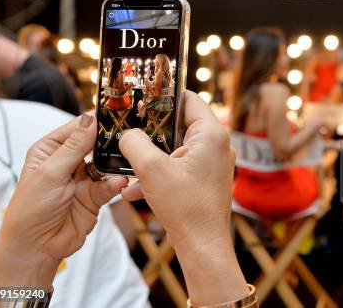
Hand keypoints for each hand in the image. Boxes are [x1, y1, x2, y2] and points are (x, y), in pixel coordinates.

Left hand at [0, 114, 127, 286]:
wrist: (37, 247)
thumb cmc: (32, 208)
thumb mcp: (51, 172)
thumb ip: (74, 146)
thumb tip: (90, 118)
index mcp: (50, 149)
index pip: (77, 127)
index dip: (95, 121)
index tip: (115, 114)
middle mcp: (68, 161)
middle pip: (95, 143)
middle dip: (110, 142)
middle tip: (128, 136)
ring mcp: (83, 178)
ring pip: (107, 163)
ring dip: (115, 163)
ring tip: (125, 160)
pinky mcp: (96, 195)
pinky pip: (111, 183)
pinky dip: (116, 183)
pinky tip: (118, 183)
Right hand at [119, 91, 247, 305]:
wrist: (202, 246)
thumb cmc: (185, 207)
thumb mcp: (151, 169)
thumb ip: (134, 143)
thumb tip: (126, 133)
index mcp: (211, 134)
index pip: (189, 99)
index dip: (164, 96)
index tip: (142, 98)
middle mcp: (216, 145)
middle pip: (180, 123)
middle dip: (152, 130)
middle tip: (129, 129)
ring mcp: (212, 163)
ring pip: (175, 148)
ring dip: (151, 156)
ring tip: (128, 163)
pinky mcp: (205, 180)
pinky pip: (178, 168)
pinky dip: (158, 174)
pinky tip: (134, 190)